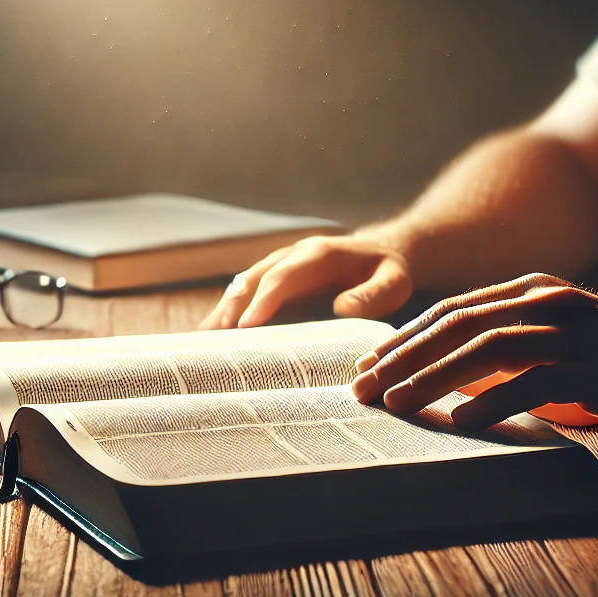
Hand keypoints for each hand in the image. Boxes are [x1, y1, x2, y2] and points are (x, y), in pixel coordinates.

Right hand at [201, 233, 413, 328]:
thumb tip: (341, 310)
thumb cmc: (387, 273)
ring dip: (224, 312)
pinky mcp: (275, 281)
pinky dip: (228, 313)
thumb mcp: (393, 283)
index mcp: (318, 255)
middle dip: (233, 309)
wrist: (382, 254)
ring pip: (243, 286)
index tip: (248, 326)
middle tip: (214, 339)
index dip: (263, 300)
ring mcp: (280, 266)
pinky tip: (210, 337)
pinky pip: (245, 294)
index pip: (283, 276)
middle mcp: (292, 256)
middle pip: (253, 280)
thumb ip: (373, 296)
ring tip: (203, 342)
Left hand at [349, 274, 597, 443]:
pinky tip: (462, 422)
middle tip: (364, 390)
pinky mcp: (597, 370)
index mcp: (536, 291)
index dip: (404, 339)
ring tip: (398, 405)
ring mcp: (575, 334)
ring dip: (434, 379)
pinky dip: (492, 402)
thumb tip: (450, 374)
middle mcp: (551, 302)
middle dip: (403, 358)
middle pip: (457, 326)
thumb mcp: (566, 340)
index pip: (452, 311)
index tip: (367, 368)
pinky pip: (532, 383)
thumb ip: (516, 345)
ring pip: (485, 350)